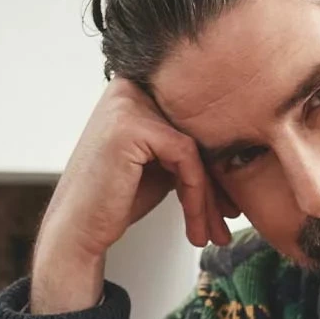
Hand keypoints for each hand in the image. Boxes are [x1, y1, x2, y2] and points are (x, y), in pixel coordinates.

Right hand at [30, 78, 239, 313]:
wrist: (78, 231)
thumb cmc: (116, 200)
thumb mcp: (159, 163)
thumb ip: (187, 143)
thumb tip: (240, 142)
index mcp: (134, 86)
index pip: (192, 120)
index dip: (215, 163)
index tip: (228, 204)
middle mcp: (128, 85)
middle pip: (196, 131)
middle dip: (217, 182)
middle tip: (228, 220)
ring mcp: (126, 101)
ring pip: (196, 147)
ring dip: (209, 197)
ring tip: (213, 233)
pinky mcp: (131, 125)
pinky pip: (186, 157)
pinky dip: (196, 195)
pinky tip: (194, 227)